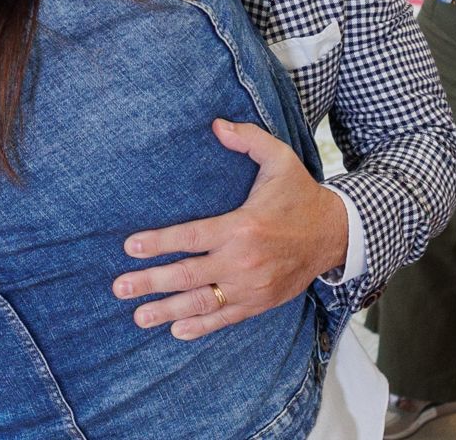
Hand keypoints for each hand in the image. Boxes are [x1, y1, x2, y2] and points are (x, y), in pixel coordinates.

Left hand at [111, 119, 347, 339]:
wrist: (336, 234)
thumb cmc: (299, 194)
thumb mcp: (279, 158)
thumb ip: (248, 139)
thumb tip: (216, 124)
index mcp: (243, 226)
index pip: (191, 237)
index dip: (158, 243)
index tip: (129, 247)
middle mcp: (244, 260)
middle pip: (188, 275)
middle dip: (150, 282)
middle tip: (119, 287)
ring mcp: (251, 286)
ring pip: (202, 302)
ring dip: (167, 311)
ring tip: (138, 316)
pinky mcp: (260, 303)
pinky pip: (225, 318)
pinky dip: (200, 327)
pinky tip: (176, 331)